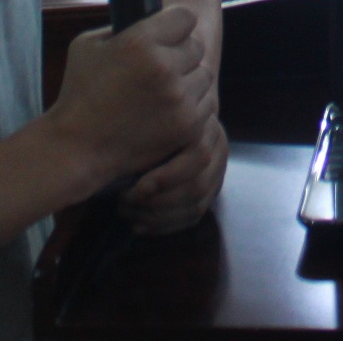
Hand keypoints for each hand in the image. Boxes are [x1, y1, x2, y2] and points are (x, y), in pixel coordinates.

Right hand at [45, 6, 217, 190]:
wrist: (78, 149)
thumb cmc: (79, 95)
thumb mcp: (88, 46)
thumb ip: (121, 27)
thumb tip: (149, 22)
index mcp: (140, 42)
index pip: (185, 17)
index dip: (175, 24)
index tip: (168, 34)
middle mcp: (164, 67)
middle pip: (196, 46)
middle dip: (180, 53)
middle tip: (161, 66)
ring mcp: (179, 98)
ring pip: (204, 74)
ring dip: (188, 80)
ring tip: (164, 90)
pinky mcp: (188, 125)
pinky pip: (206, 103)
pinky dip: (191, 105)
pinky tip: (170, 109)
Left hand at [120, 115, 228, 235]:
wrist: (176, 116)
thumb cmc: (156, 116)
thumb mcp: (155, 120)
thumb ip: (150, 136)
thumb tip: (128, 159)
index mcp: (207, 128)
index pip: (198, 157)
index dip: (168, 177)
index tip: (137, 187)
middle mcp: (218, 151)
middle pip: (197, 187)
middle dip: (157, 201)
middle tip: (124, 202)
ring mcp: (217, 174)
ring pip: (195, 206)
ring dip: (158, 217)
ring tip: (127, 213)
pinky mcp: (210, 193)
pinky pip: (192, 217)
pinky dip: (165, 226)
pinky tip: (139, 226)